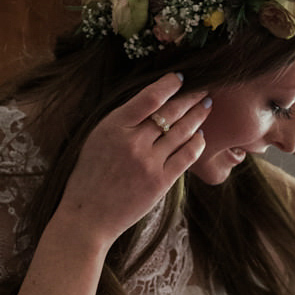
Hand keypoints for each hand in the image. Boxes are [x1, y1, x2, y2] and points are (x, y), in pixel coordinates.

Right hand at [59, 72, 209, 245]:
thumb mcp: (96, 139)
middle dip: (191, 97)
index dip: (168, 84)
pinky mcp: (161, 182)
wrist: (88, 217)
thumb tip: (152, 101)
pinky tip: (201, 135)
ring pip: (183, 131)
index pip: (150, 96)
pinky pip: (187, 155)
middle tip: (204, 88)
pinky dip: (197, 142)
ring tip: (206, 106)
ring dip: (198, 115)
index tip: (179, 78)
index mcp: (113, 127)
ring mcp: (149, 163)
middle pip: (171, 112)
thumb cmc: (89, 177)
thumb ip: (122, 121)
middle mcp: (133, 142)